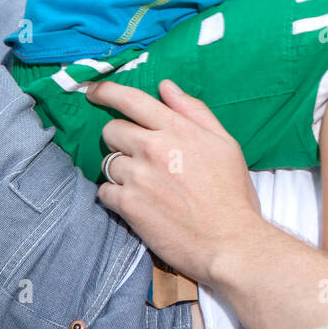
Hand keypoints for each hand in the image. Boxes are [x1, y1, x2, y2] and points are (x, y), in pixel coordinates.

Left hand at [87, 78, 265, 286]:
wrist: (230, 241)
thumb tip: (166, 87)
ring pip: (108, 162)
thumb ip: (195, 111)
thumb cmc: (232, 193)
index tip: (94, 91)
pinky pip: (104, 191)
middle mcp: (153, 148)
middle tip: (139, 154)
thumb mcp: (225, 144)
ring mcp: (138, 176)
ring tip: (145, 184)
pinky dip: (116, 196)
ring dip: (121, 170)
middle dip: (120, 138)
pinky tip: (138, 203)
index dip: (107, 91)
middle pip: (112, 130)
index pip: (131, 100)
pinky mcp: (127, 205)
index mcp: (178, 129)